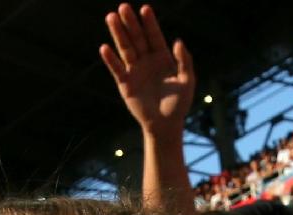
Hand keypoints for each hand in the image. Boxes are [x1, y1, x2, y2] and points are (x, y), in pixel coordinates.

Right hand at [99, 4, 194, 137]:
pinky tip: (105, 48)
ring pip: (125, 48)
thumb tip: (177, 41)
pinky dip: (111, 59)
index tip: (145, 9)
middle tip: (123, 7)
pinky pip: (116, 69)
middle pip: (137, 38)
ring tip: (111, 17)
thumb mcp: (187, 81)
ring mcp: (135, 70)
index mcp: (162, 57)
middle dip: (130, 23)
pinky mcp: (125, 83)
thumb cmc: (179, 103)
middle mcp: (147, 60)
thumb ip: (184, 61)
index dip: (150, 23)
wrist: (165, 125)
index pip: (154, 36)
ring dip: (118, 34)